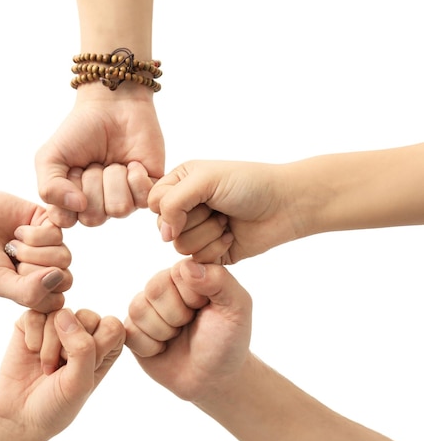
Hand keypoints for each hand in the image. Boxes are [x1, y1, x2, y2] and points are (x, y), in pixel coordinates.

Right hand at [0, 181, 71, 312]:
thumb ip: (28, 291)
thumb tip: (58, 277)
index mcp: (34, 288)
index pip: (56, 302)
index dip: (35, 293)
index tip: (11, 281)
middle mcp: (44, 268)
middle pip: (64, 279)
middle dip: (33, 271)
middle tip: (10, 260)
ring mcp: (49, 246)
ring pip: (64, 257)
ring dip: (32, 251)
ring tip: (11, 245)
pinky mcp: (48, 222)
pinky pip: (58, 234)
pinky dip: (34, 235)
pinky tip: (17, 231)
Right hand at [0, 308, 124, 440]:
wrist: (19, 415)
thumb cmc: (56, 403)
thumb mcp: (79, 383)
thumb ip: (82, 349)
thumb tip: (65, 315)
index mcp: (106, 345)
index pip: (113, 326)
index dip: (96, 349)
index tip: (81, 371)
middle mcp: (84, 330)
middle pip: (87, 316)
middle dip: (70, 348)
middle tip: (60, 370)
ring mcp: (58, 323)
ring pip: (60, 314)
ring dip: (50, 347)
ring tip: (47, 367)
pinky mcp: (33, 321)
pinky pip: (36, 314)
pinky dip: (33, 337)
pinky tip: (32, 353)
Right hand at [35, 94, 163, 226]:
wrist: (113, 105)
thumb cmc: (80, 130)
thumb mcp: (50, 157)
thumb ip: (49, 188)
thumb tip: (77, 206)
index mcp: (73, 202)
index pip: (66, 220)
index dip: (66, 195)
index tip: (70, 170)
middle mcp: (99, 206)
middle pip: (93, 218)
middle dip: (92, 184)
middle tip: (94, 163)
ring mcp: (125, 199)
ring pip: (119, 209)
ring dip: (114, 178)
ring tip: (113, 161)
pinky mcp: (148, 190)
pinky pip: (143, 199)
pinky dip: (136, 176)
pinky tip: (132, 163)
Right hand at [124, 258, 251, 401]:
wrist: (213, 378)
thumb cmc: (227, 340)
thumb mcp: (237, 308)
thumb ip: (220, 281)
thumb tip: (188, 267)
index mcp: (188, 274)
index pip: (177, 272)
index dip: (192, 297)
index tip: (206, 309)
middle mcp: (164, 285)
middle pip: (154, 290)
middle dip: (176, 316)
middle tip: (190, 325)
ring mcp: (146, 307)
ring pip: (138, 309)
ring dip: (163, 332)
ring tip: (177, 336)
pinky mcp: (133, 329)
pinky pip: (128, 332)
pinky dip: (150, 347)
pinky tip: (163, 349)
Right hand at [149, 160, 300, 263]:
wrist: (285, 205)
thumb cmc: (248, 184)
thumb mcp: (204, 179)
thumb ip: (172, 202)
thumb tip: (163, 234)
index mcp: (180, 183)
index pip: (154, 202)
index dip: (170, 207)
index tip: (196, 198)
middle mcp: (185, 207)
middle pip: (165, 228)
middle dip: (195, 219)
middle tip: (219, 208)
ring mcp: (197, 231)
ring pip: (181, 246)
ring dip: (208, 234)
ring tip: (227, 221)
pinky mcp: (210, 253)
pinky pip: (198, 261)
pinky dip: (217, 248)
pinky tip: (232, 235)